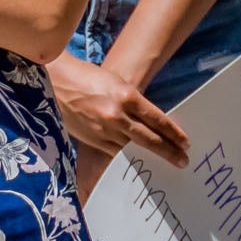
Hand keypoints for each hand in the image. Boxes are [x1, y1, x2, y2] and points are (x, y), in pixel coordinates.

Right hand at [46, 53, 188, 165]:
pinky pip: (113, 151)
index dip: (174, 134)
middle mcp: (117, 115)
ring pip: (132, 148)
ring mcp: (103, 129)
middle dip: (169, 151)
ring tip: (161, 162)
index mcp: (127, 97)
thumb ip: (133, 104)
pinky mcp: (91, 139)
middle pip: (149, 139)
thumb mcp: (117, 85)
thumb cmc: (88, 78)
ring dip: (147, 156)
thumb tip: (149, 123)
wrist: (55, 81)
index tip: (185, 144)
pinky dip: (126, 155)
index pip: (158, 120)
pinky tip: (134, 160)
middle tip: (183, 161)